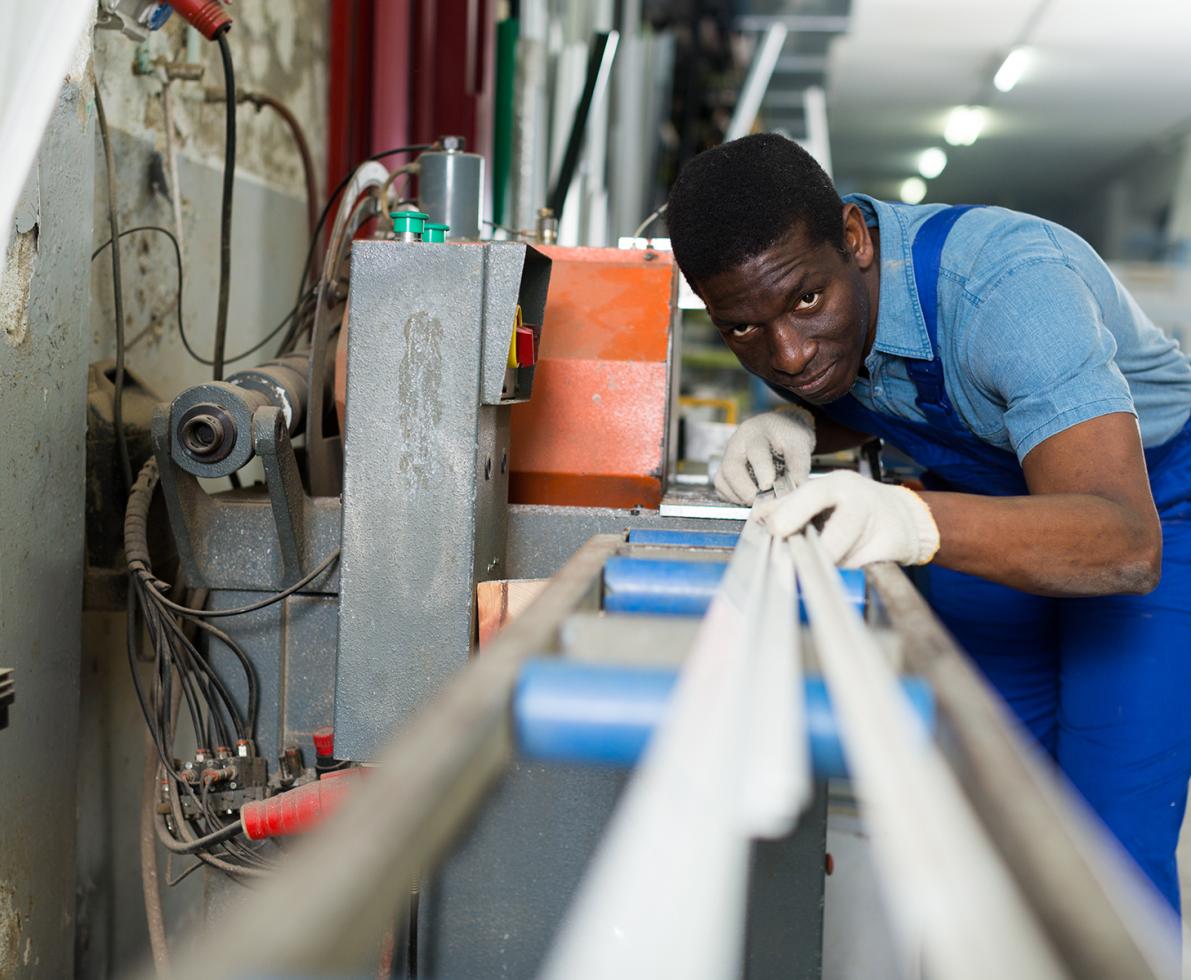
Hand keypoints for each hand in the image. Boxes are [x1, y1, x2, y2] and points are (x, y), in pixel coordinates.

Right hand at [714, 407, 815, 504]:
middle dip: (744, 489)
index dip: (762, 471)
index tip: (770, 485)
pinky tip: (748, 499)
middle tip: (760, 500)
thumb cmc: (787, 434)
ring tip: (757, 501)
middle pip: (730, 468)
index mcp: (756, 433)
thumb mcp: (799, 442)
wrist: (777, 428)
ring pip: (721, 479)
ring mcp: (727, 457)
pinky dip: (732, 497)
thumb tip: (797, 488)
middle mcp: (736, 444)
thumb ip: (799, 464)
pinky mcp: (725, 470)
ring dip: (737, 496)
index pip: (756, 452)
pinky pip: (721, 487)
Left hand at [753, 470, 940, 567]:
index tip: (775, 531)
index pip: (814, 495)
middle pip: (844, 526)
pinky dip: (847, 567)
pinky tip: (842, 562)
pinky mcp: (892, 546)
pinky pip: (862, 565)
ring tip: (823, 558)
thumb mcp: (821, 495)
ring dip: (832, 561)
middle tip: (800, 559)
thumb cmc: (854, 502)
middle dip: (823, 547)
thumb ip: (789, 505)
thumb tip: (759, 517)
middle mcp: (861, 501)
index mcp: (838, 485)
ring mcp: (880, 524)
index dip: (792, 513)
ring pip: (851, 553)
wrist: (901, 514)